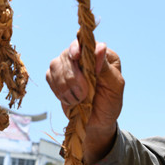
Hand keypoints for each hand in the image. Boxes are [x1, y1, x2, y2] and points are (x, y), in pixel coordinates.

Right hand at [45, 40, 123, 163]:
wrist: (97, 122)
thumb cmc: (110, 103)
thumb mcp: (115, 86)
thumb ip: (106, 67)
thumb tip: (99, 48)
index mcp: (100, 54)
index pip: (86, 43)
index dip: (79, 50)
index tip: (78, 59)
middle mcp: (82, 56)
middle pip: (67, 53)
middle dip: (73, 76)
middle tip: (83, 94)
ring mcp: (67, 65)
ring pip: (56, 64)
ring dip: (65, 85)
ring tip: (78, 100)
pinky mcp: (55, 77)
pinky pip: (49, 76)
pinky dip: (58, 90)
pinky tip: (69, 99)